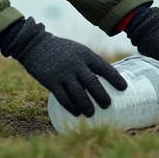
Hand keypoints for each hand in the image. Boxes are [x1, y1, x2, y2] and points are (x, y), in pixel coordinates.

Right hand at [0, 18, 126, 116]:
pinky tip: (76, 112)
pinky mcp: (51, 81)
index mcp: (85, 54)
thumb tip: (104, 79)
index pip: (104, 67)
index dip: (115, 78)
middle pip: (93, 83)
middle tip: (108, 105)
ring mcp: (63, 73)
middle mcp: (76, 64)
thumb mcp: (77, 50)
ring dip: (86, 105)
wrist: (34, 45)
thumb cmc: (60, 49)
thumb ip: (88, 62)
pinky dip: (71, 106)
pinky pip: (63, 97)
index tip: (124, 88)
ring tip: (91, 112)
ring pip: (78, 93)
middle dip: (101, 96)